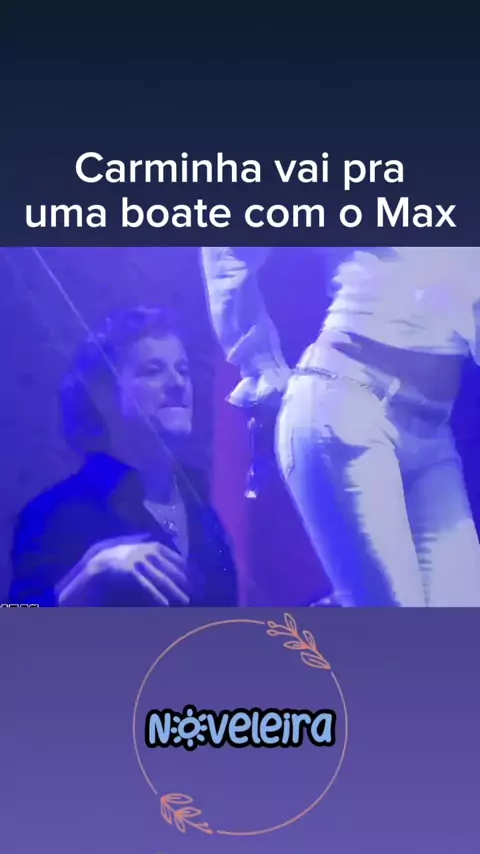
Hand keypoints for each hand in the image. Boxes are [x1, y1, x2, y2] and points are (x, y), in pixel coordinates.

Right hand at [56, 535, 189, 606]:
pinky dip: (157, 596)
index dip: (186, 570)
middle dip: (184, 583)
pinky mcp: (131, 572)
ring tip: (185, 600)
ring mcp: (139, 561)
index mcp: (152, 545)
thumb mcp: (139, 547)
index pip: (175, 558)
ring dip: (175, 591)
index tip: (195, 579)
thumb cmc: (122, 555)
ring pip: (162, 579)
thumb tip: (167, 548)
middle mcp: (148, 551)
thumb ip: (152, 548)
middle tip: (196, 593)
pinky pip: (147, 586)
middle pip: (171, 570)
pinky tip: (165, 603)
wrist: (100, 560)